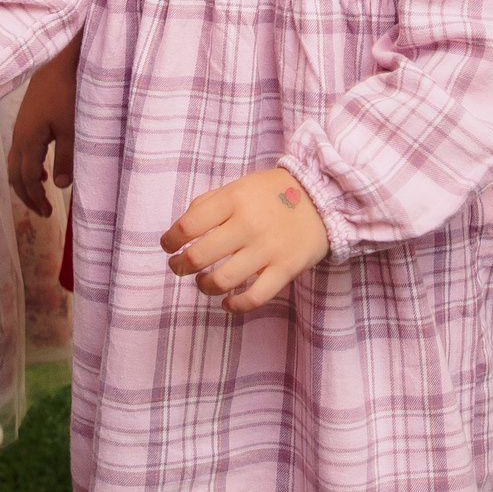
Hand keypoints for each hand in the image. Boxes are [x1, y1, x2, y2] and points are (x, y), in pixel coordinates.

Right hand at [7, 53, 76, 217]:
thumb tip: (61, 185)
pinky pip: (20, 150)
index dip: (35, 198)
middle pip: (14, 175)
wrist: (58, 60)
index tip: (47, 213)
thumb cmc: (67, 92)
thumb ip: (66, 157)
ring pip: (15, 163)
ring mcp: (20, 127)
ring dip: (25, 180)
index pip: (26, 179)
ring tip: (40, 193)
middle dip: (27, 196)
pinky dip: (27, 165)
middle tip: (42, 211)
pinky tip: (41, 168)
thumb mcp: (72, 128)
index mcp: (28, 141)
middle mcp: (19, 136)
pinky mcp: (26, 119)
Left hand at [160, 168, 329, 312]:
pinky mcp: (285, 269)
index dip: (171, 240)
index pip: (189, 225)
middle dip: (180, 266)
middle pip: (199, 256)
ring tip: (203, 282)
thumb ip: (210, 202)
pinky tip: (226, 302)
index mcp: (234, 199)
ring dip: (203, 286)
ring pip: (222, 281)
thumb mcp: (240, 186)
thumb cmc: (273, 194)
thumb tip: (182, 229)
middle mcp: (249, 224)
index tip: (168, 246)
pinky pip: (253, 298)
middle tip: (178, 267)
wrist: (324, 198)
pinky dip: (234, 305)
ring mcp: (268, 249)